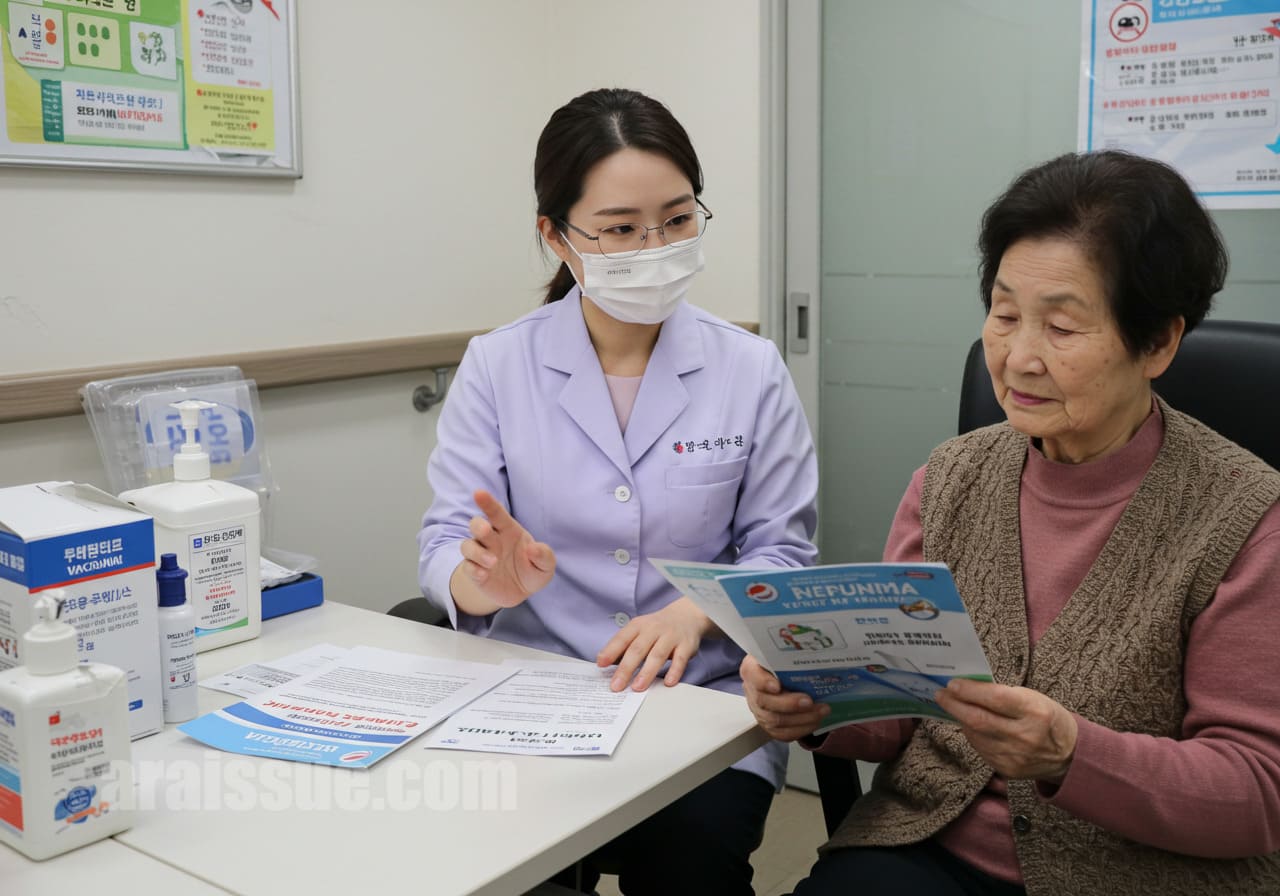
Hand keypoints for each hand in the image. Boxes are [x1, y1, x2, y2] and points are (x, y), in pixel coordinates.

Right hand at [455, 489, 555, 608]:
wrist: (521, 593)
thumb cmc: (533, 570)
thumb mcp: (545, 565)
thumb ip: (544, 555)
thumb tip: (533, 549)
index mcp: (509, 530)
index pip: (497, 513)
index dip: (488, 502)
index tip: (479, 493)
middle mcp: (492, 540)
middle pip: (477, 525)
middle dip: (478, 525)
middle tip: (485, 530)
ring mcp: (481, 555)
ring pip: (467, 546)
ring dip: (477, 552)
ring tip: (492, 562)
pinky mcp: (474, 572)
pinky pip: (467, 567)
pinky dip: (473, 569)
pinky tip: (483, 575)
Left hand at [596, 597, 714, 691]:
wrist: (686, 615)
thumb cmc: (657, 627)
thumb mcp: (638, 630)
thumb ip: (623, 645)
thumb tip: (604, 661)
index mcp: (638, 626)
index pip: (622, 639)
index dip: (611, 651)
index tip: (601, 664)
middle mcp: (653, 630)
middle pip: (637, 649)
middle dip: (626, 668)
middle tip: (616, 685)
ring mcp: (670, 637)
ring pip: (657, 655)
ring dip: (647, 672)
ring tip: (637, 687)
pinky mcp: (685, 646)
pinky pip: (680, 659)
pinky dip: (675, 671)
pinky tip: (668, 682)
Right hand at [740, 655, 829, 741]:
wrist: (778, 677)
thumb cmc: (782, 663)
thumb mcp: (782, 654)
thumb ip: (790, 657)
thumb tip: (814, 656)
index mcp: (752, 669)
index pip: (752, 675)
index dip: (763, 682)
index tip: (777, 686)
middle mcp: (752, 691)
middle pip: (765, 702)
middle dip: (790, 704)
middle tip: (810, 701)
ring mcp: (759, 711)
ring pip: (774, 721)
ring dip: (801, 719)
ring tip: (821, 711)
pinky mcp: (768, 725)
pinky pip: (781, 734)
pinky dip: (800, 730)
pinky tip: (814, 722)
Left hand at [935, 678, 1077, 783]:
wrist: (1068, 755)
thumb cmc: (1047, 717)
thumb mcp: (1033, 698)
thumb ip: (1002, 694)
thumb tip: (967, 687)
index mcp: (1034, 711)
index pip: (995, 699)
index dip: (970, 691)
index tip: (952, 684)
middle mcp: (1024, 736)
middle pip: (978, 720)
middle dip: (954, 705)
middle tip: (941, 694)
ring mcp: (1014, 756)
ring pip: (975, 735)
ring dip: (961, 719)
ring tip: (954, 706)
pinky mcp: (1006, 769)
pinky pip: (980, 748)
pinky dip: (972, 734)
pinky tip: (971, 725)